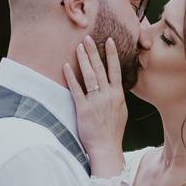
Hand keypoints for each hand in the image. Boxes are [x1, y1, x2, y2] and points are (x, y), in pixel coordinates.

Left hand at [63, 36, 126, 176]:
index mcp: (118, 95)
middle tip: (87, 38)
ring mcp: (96, 101)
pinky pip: (76, 89)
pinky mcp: (84, 109)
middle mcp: (108, 95)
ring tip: (78, 47)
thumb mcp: (120, 112)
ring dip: (83, 60)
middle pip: (100, 68)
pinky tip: (65, 66)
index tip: (109, 40)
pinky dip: (71, 77)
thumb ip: (116, 98)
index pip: (115, 70)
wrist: (106, 148)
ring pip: (89, 76)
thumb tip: (115, 88)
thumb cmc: (112, 132)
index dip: (112, 54)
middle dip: (94, 52)